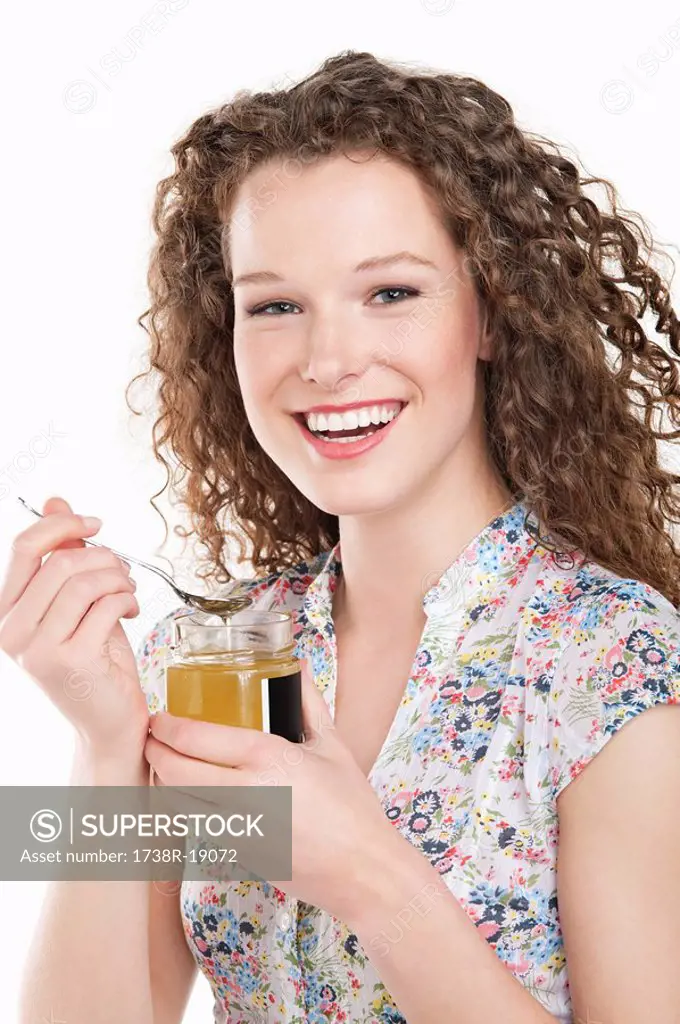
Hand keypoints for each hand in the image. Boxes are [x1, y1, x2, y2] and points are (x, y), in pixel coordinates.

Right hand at [0, 495, 147, 758]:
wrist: (107, 721)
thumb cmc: (93, 657)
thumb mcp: (75, 601)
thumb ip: (61, 553)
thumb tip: (55, 500)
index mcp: (4, 611)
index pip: (24, 548)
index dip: (62, 524)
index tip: (95, 523)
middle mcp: (11, 631)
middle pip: (60, 562)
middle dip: (103, 557)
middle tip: (123, 572)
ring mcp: (38, 649)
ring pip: (84, 581)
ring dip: (118, 578)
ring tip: (128, 590)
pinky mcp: (71, 660)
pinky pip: (105, 605)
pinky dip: (127, 599)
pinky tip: (131, 609)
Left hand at [144, 658, 401, 920]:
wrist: (361, 869)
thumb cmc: (351, 807)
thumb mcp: (333, 745)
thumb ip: (309, 702)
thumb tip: (299, 666)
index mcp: (269, 758)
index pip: (197, 738)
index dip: (168, 727)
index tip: (159, 719)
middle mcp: (247, 793)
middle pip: (175, 771)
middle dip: (155, 752)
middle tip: (151, 739)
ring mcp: (238, 829)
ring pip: (178, 803)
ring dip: (163, 781)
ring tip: (164, 763)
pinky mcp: (237, 854)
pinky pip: (196, 826)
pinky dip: (184, 808)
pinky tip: (189, 796)